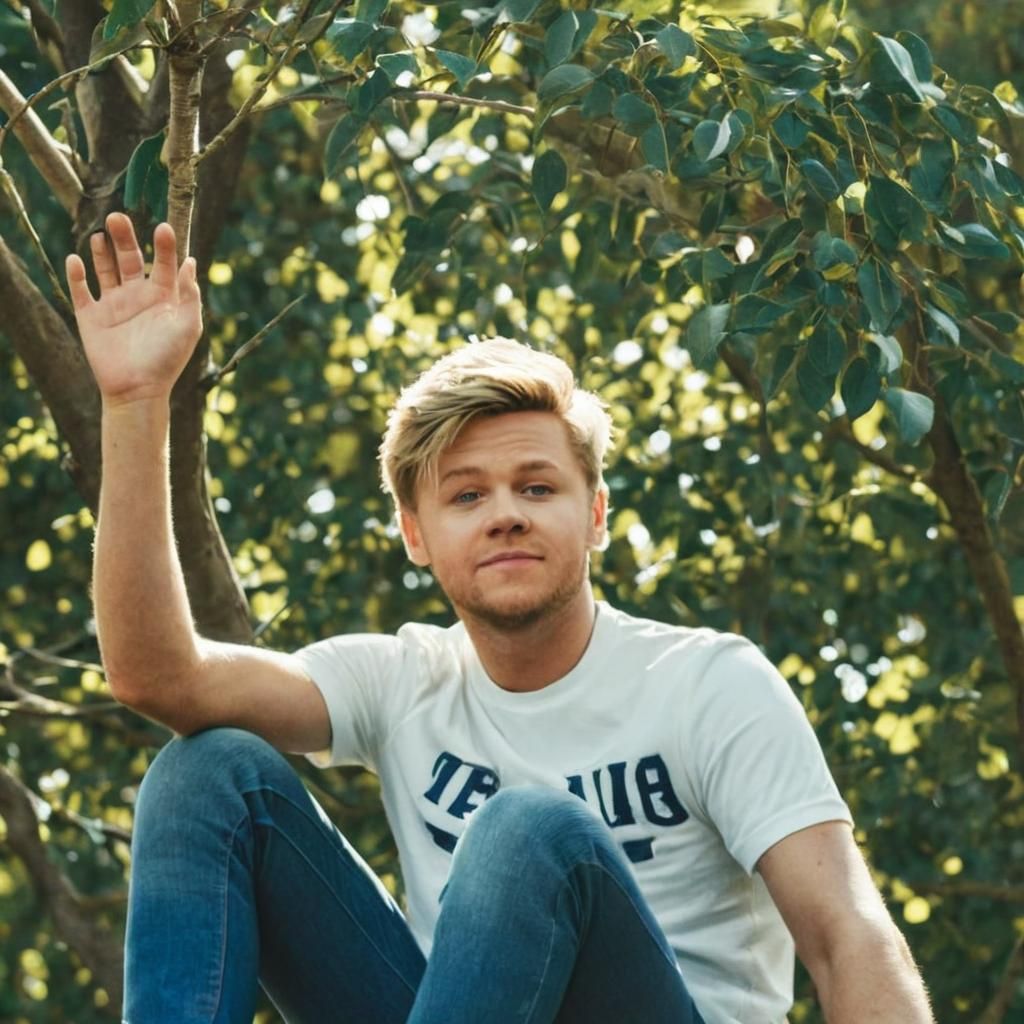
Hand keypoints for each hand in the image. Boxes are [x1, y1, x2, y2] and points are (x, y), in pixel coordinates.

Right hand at [67, 213, 202, 405]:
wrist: (138, 389)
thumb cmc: (168, 359)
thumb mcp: (188, 325)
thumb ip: (189, 294)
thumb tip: (191, 262)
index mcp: (163, 297)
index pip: (163, 263)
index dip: (164, 245)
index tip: (163, 227)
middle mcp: (138, 296)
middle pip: (129, 258)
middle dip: (124, 238)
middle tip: (118, 217)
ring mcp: (113, 305)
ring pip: (105, 269)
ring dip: (101, 251)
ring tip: (99, 233)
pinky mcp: (91, 317)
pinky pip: (81, 291)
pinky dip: (76, 274)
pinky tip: (75, 258)